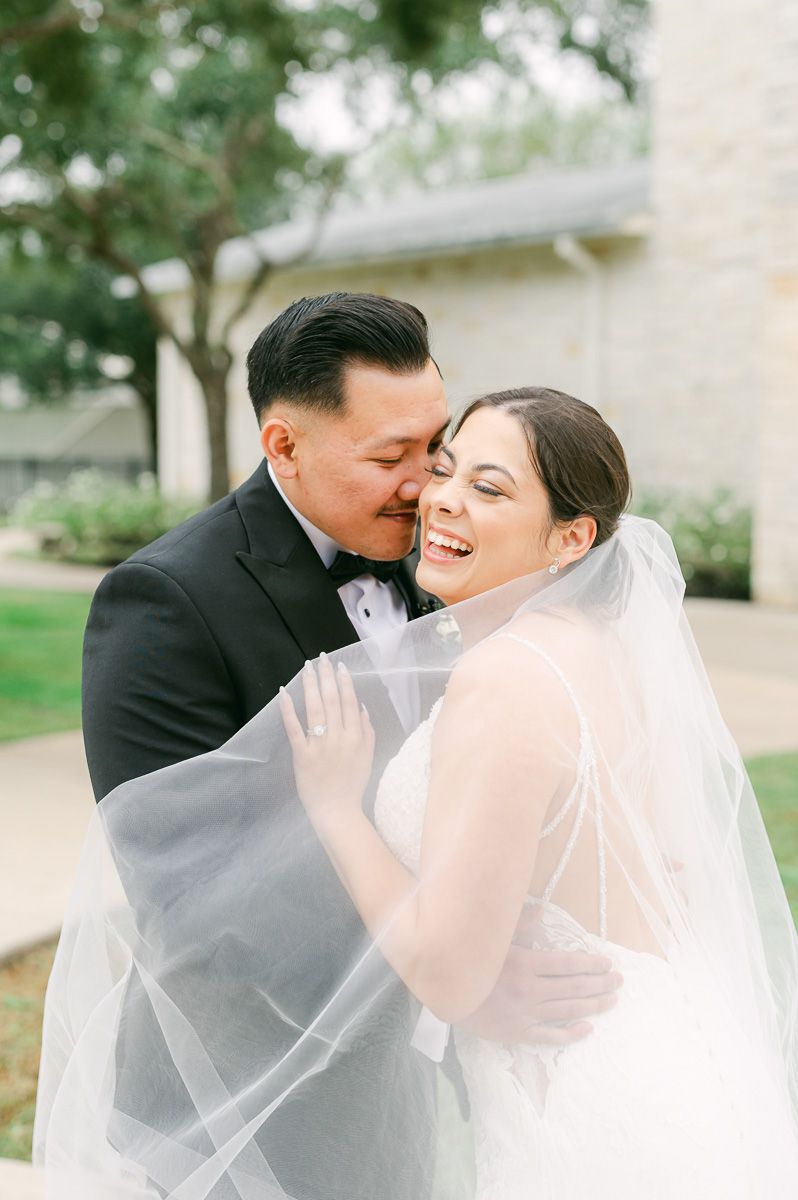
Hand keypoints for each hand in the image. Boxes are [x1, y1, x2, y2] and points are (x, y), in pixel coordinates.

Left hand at [280, 656, 374, 826]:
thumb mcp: (368, 756)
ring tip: (306, 668)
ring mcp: (319, 745)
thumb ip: (367, 730)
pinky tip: (283, 693)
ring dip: (310, 685)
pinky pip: (294, 728)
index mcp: (356, 736)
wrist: (338, 811)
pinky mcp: (302, 755)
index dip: (344, 682)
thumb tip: (361, 706)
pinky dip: (288, 710)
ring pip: (315, 709)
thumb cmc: (353, 783)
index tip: (339, 666)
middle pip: (332, 700)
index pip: (349, 702)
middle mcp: (339, 737)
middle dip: (326, 676)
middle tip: (321, 658)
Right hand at [459, 906, 622, 1045]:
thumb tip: (543, 909)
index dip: (591, 964)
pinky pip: (550, 1036)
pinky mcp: (518, 1033)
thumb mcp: (493, 940)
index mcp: (525, 964)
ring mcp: (526, 1014)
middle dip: (600, 984)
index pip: (568, 964)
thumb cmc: (469, 962)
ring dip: (594, 1005)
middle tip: (619, 981)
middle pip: (574, 987)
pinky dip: (570, 1033)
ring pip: (568, 1009)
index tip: (608, 963)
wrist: (444, 995)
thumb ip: (520, 925)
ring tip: (612, 1000)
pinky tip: (587, 1029)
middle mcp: (530, 990)